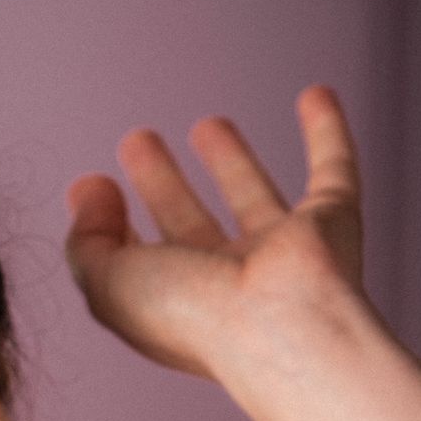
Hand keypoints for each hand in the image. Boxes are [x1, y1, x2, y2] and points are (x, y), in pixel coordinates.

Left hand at [63, 85, 367, 380]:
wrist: (280, 325)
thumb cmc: (195, 317)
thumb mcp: (109, 284)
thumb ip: (86, 241)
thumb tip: (88, 190)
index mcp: (172, 304)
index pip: (137, 259)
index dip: (111, 226)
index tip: (93, 185)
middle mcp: (225, 283)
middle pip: (188, 225)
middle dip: (162, 185)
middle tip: (139, 141)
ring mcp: (279, 253)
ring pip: (252, 196)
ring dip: (231, 161)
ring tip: (207, 124)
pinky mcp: (330, 222)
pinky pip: (333, 169)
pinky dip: (328, 132)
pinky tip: (316, 95)